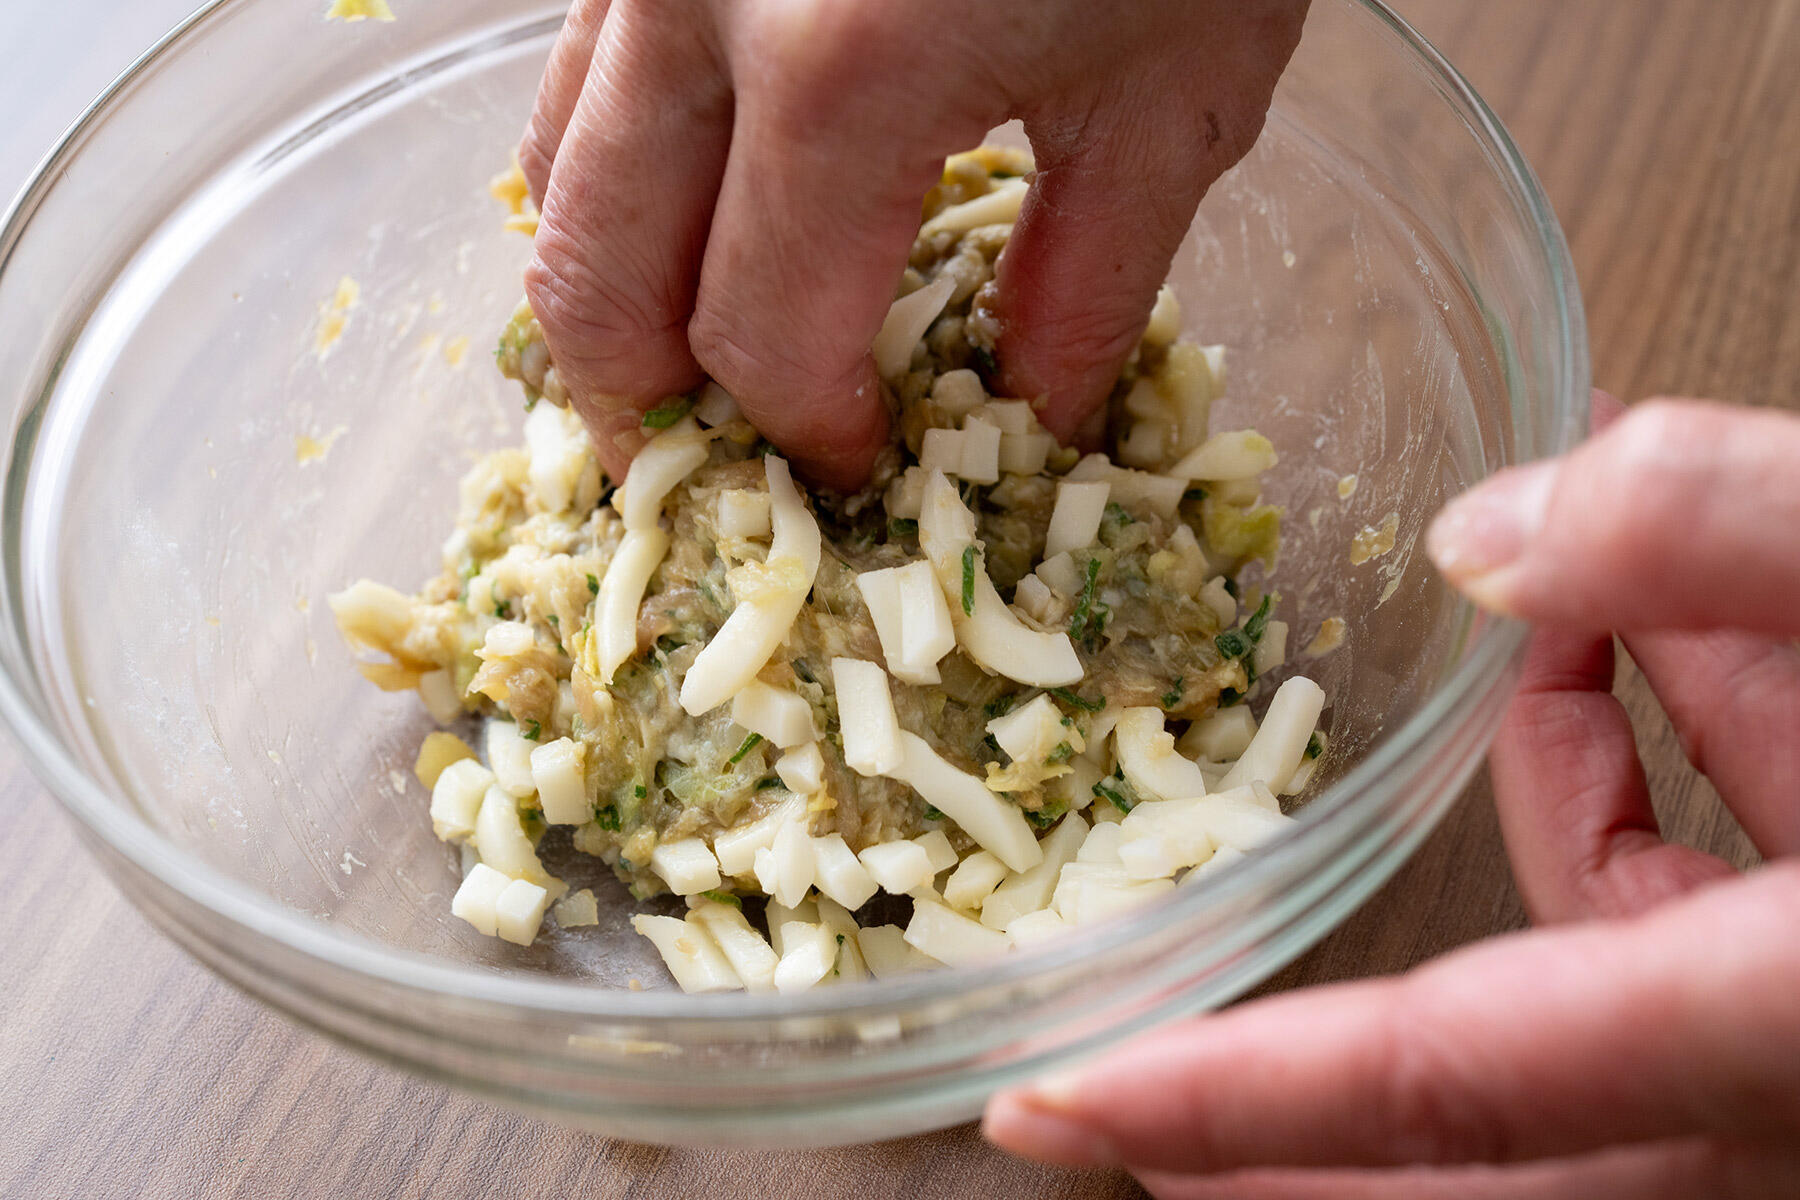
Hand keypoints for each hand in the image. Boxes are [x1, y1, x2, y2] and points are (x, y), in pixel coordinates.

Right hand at [518, 0, 1306, 486]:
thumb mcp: (1178, 89)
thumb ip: (1088, 283)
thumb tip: (1036, 418)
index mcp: (842, 79)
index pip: (760, 338)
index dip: (799, 431)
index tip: (850, 464)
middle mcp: (699, 7)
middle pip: (592, 279)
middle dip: (638, 403)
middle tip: (699, 464)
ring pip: (553, 168)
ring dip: (604, 291)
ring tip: (678, 355)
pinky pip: (581, 65)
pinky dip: (614, 167)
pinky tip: (685, 201)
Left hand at [982, 393, 1799, 1196]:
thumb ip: (1722, 536)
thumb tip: (1484, 532)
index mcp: (1779, 1016)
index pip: (1448, 1080)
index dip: (1234, 1102)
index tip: (1049, 1108)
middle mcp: (1778, 1065)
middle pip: (1471, 1141)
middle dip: (1287, 1113)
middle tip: (1113, 1074)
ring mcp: (1793, 1022)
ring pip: (1578, 989)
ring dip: (1508, 818)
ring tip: (1509, 656)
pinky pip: (1664, 899)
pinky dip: (1614, 768)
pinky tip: (1605, 636)